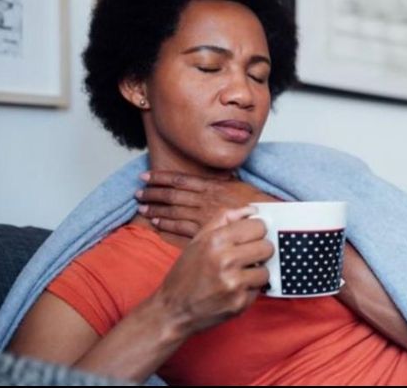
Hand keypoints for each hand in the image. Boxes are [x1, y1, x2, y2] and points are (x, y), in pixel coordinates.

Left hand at [135, 170, 275, 237]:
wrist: (267, 217)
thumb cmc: (255, 202)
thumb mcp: (237, 184)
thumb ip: (220, 181)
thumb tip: (212, 177)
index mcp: (211, 185)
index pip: (180, 179)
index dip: (161, 177)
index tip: (146, 176)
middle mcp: (205, 198)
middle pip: (172, 194)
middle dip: (153, 193)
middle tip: (138, 193)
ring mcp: (204, 214)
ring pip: (174, 210)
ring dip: (156, 208)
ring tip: (143, 207)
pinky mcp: (205, 230)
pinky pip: (181, 226)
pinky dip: (167, 224)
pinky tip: (157, 223)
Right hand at [152, 205, 273, 336]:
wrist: (173, 310)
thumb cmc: (186, 273)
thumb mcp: (198, 240)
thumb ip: (224, 219)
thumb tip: (253, 210)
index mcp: (215, 241)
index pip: (258, 226)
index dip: (256, 231)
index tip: (250, 238)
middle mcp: (225, 260)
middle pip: (267, 247)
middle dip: (259, 251)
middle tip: (246, 257)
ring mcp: (234, 283)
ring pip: (266, 270)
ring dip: (256, 272)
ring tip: (239, 274)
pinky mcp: (240, 303)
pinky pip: (259, 289)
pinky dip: (250, 289)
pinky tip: (234, 289)